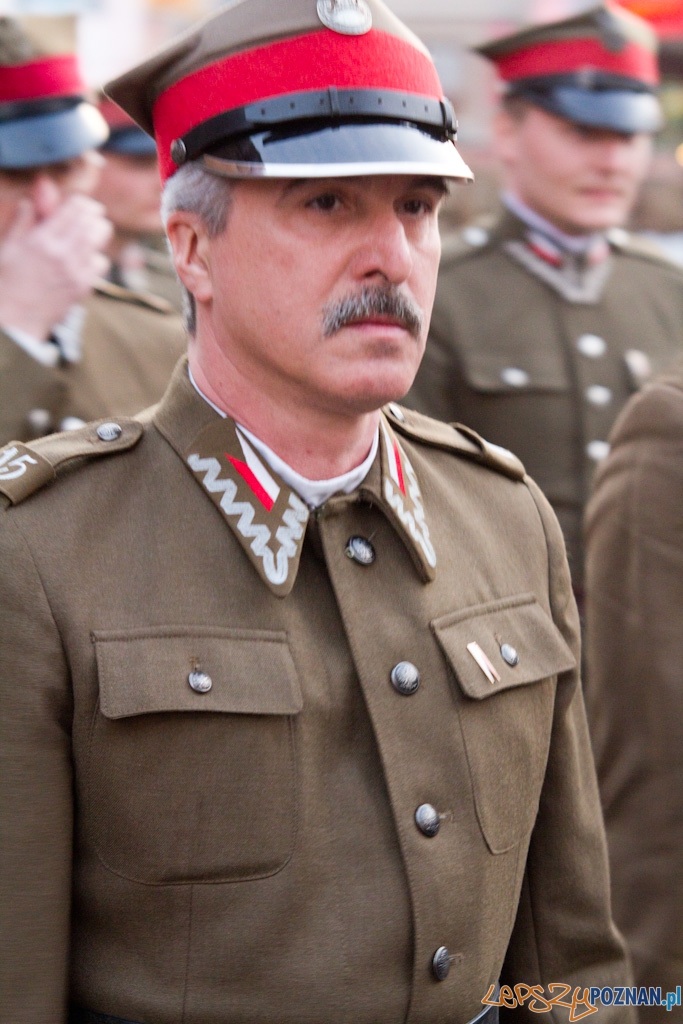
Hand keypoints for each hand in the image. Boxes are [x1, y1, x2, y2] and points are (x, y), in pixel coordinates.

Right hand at [0, 177, 111, 341]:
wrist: (16, 317)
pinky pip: (101, 262)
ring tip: (92, 230)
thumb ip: (27, 217)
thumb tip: (38, 191)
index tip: (81, 203)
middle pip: (92, 221)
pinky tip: (86, 257)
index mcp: (42, 240)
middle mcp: (62, 254)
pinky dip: (96, 256)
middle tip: (91, 213)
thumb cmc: (9, 278)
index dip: (81, 202)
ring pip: (100, 239)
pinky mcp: (83, 286)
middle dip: (93, 213)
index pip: (74, 208)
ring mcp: (75, 271)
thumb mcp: (11, 243)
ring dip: (98, 230)